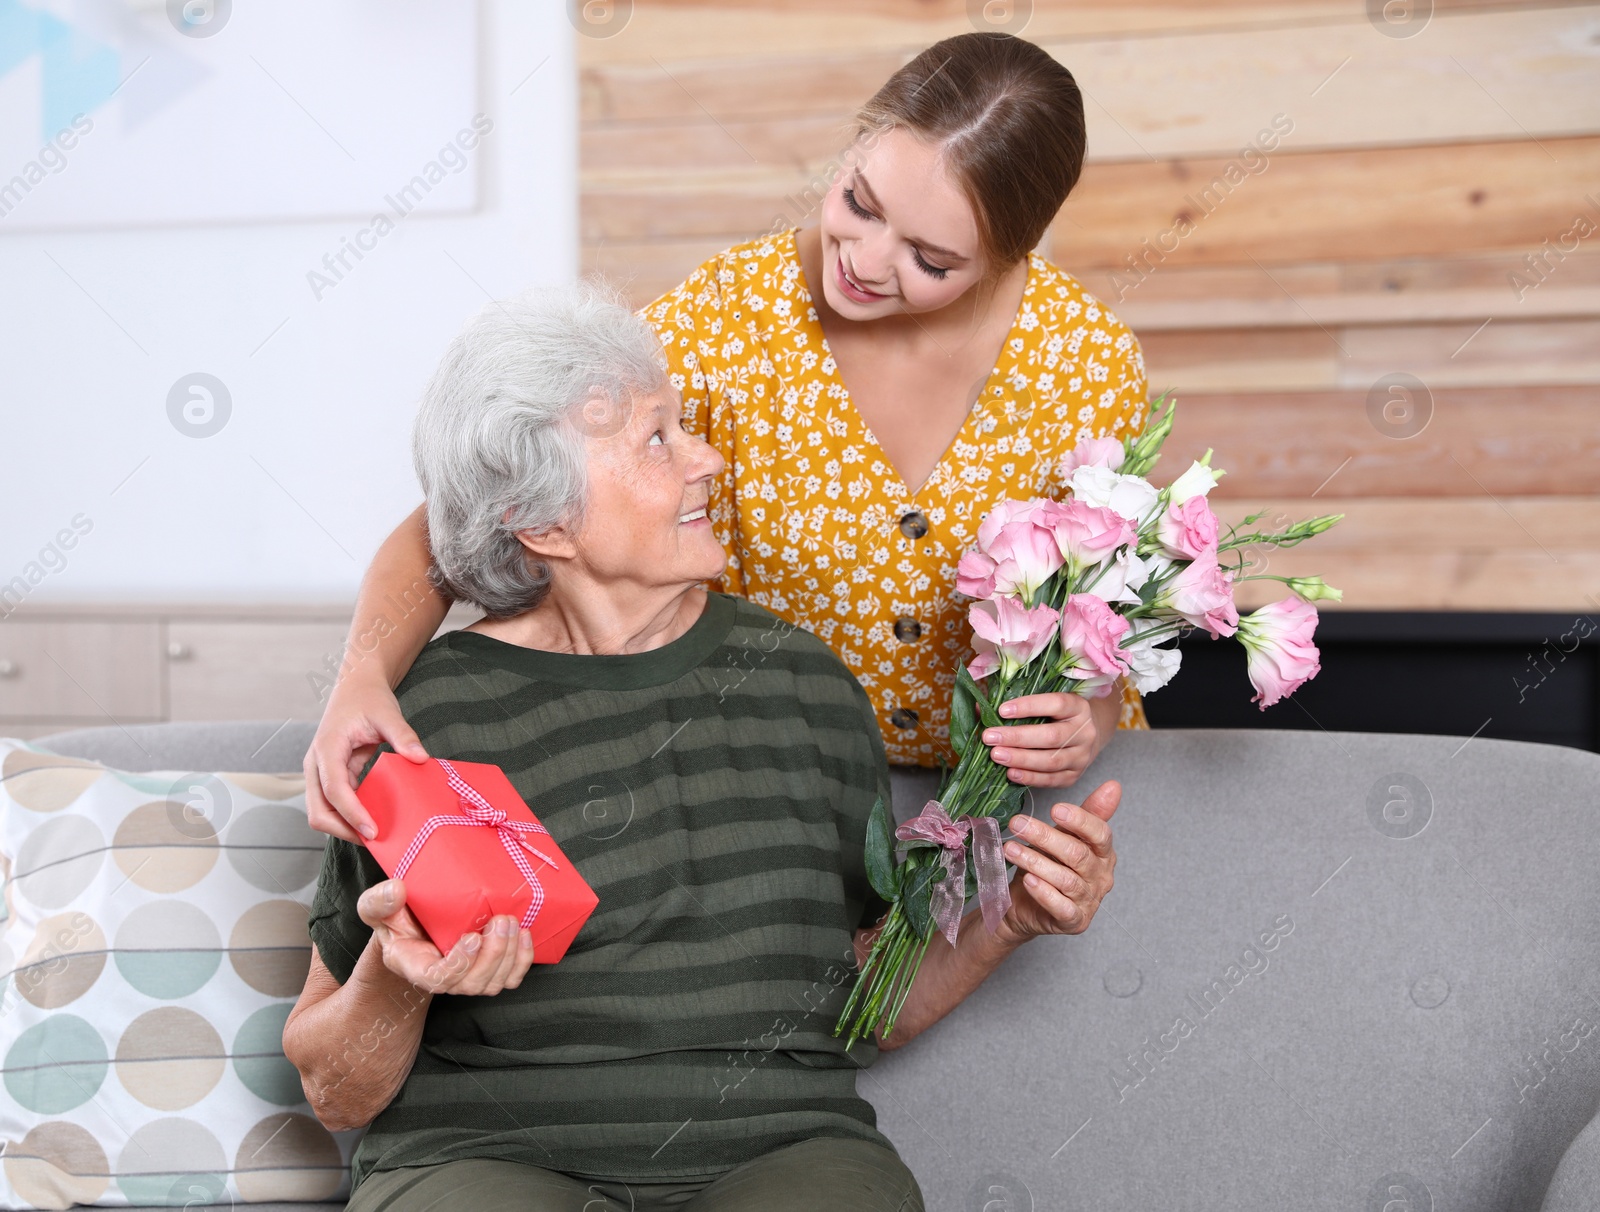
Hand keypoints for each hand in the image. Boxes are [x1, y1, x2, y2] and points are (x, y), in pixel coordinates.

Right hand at [304, 673, 429, 842]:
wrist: (356, 686)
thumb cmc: (369, 698)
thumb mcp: (388, 713)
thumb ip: (403, 735)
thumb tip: (421, 757)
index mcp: (327, 748)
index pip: (334, 789)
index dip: (352, 813)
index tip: (373, 831)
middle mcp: (316, 764)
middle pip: (318, 811)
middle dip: (343, 829)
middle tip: (376, 841)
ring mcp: (320, 772)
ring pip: (323, 812)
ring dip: (346, 826)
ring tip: (378, 836)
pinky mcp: (330, 777)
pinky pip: (336, 804)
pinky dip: (351, 816)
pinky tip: (375, 820)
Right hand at [357, 878, 532, 994]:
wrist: (413, 926)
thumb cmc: (396, 919)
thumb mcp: (377, 908)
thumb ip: (378, 902)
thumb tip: (395, 890)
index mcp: (414, 966)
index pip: (437, 979)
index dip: (458, 965)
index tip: (471, 938)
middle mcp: (443, 978)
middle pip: (472, 984)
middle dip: (493, 954)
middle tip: (501, 921)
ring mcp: (467, 977)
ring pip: (493, 983)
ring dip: (510, 955)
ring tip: (512, 923)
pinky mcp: (487, 971)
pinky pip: (510, 978)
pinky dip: (522, 960)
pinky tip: (524, 935)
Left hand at [981, 691, 1101, 787]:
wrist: (1087, 737)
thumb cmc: (1057, 717)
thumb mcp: (1045, 704)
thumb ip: (1015, 705)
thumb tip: (979, 708)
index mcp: (1078, 707)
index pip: (1056, 704)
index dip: (1029, 706)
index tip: (1002, 710)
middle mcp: (1084, 732)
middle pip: (1052, 736)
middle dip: (1017, 738)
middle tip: (990, 737)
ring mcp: (1081, 757)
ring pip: (1051, 760)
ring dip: (1021, 759)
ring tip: (996, 755)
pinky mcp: (1074, 776)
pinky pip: (1051, 780)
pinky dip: (1029, 777)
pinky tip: (1010, 773)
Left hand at [993, 780, 1118, 945]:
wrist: (1025, 904)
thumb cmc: (1048, 864)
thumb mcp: (1064, 835)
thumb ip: (1086, 814)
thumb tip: (1113, 786)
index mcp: (1103, 853)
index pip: (1100, 834)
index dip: (1079, 820)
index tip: (1055, 808)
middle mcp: (1101, 877)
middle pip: (1078, 854)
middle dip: (1045, 836)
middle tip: (1017, 823)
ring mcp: (1089, 901)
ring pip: (1066, 879)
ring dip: (1035, 861)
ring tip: (1010, 849)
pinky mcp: (1074, 920)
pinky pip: (1061, 907)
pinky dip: (1043, 893)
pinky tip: (1027, 880)